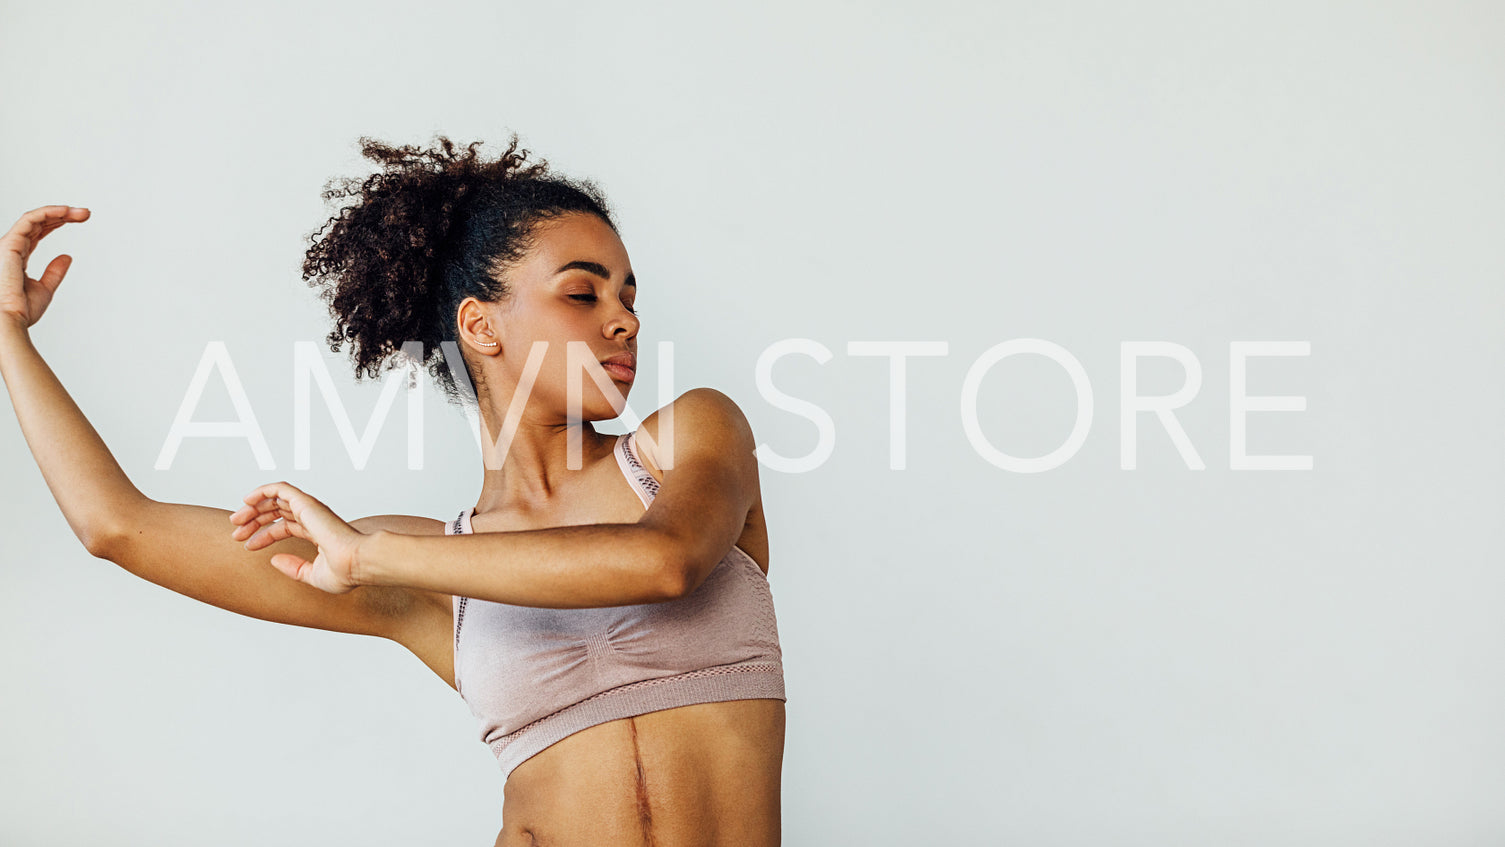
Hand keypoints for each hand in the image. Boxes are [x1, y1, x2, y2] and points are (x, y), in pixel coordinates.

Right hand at [1, 205, 90, 330]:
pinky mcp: (10, 244)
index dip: (56, 223)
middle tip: (86, 213)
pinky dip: (48, 213)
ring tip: (82, 213)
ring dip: (59, 212)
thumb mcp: (45, 289)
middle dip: (62, 215)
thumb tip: (67, 257)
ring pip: (34, 219)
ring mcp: (9, 245)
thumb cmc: (20, 309)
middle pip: (38, 223)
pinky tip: (66, 211)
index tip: (79, 219)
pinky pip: (29, 220)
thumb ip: (54, 272)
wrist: (8, 319)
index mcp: (17, 258)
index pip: (37, 233)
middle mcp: (11, 248)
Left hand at [229, 481, 365, 593]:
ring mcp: (310, 509)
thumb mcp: (313, 576)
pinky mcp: (306, 503)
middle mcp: (313, 518)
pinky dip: (262, 491)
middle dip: (255, 520)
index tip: (248, 547)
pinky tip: (247, 501)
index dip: (264, 536)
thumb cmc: (344, 572)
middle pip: (277, 512)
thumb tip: (274, 560)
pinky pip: (280, 489)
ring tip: (236, 520)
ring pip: (275, 499)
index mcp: (317, 533)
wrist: (357, 562)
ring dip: (254, 507)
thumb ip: (294, 569)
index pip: (285, 527)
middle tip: (236, 532)